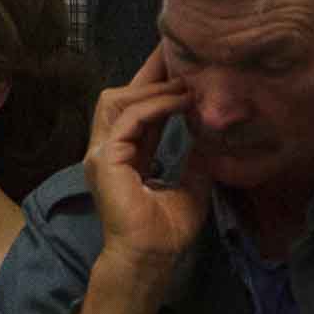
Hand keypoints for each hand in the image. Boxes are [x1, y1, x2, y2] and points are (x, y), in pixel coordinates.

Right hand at [84, 47, 209, 268]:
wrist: (150, 259)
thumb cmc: (165, 231)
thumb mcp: (191, 185)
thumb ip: (195, 160)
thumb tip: (212, 137)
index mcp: (122, 154)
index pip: (134, 108)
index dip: (154, 85)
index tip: (178, 64)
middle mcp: (107, 148)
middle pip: (120, 95)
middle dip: (147, 73)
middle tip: (176, 55)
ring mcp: (100, 152)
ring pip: (117, 99)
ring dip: (151, 87)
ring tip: (183, 82)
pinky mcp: (104, 159)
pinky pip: (128, 119)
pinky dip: (153, 106)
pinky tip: (178, 101)